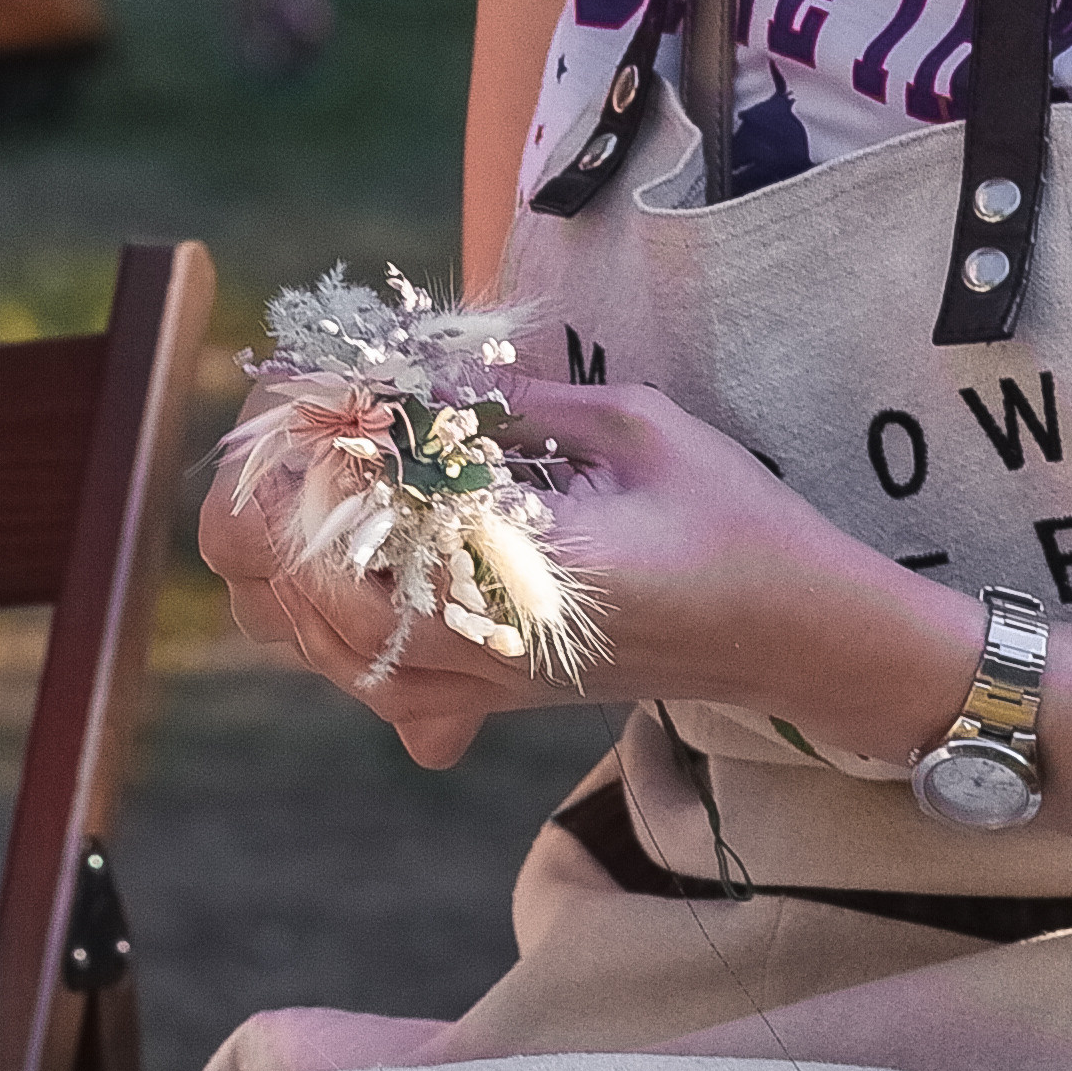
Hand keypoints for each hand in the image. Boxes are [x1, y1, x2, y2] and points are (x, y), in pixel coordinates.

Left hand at [200, 373, 983, 772]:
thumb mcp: (632, 425)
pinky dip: (329, 610)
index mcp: (508, 574)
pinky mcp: (481, 700)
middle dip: (275, 499)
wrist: (796, 633)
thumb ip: (512, 402)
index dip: (316, 448)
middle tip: (313, 423)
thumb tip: (412, 369)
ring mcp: (472, 686)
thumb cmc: (731, 521)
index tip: (335, 388)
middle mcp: (472, 648)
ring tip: (327, 472)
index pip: (348, 522)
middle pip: (294, 592)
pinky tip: (361, 545)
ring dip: (290, 553)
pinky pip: (362, 673)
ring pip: (311, 642)